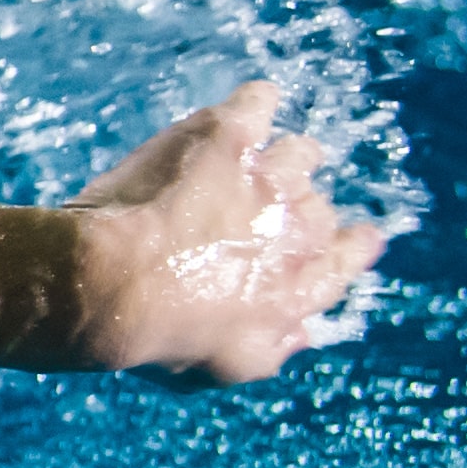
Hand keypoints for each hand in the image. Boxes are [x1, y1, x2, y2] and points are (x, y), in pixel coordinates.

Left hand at [63, 83, 383, 381]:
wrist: (110, 283)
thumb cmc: (159, 334)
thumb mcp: (225, 366)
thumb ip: (273, 348)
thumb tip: (302, 332)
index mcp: (301, 288)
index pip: (347, 260)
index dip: (350, 246)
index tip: (357, 236)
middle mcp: (298, 230)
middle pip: (316, 206)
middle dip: (294, 206)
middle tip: (259, 207)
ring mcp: (268, 179)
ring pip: (299, 154)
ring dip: (282, 157)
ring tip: (254, 158)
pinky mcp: (228, 137)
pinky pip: (259, 103)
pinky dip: (256, 101)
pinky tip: (251, 102)